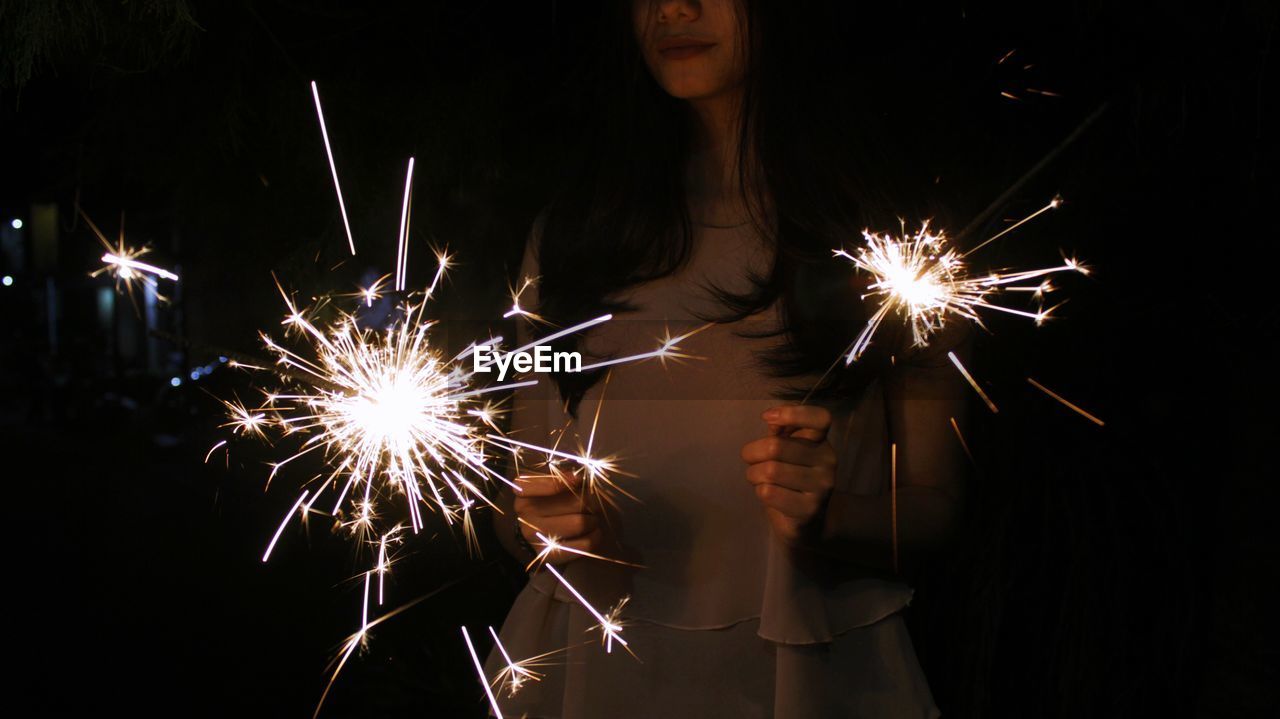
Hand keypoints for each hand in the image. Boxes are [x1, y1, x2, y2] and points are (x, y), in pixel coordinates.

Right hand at [513, 470, 609, 565]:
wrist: (537, 536)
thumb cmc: (548, 504)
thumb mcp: (548, 485)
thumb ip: (561, 477)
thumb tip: (577, 478)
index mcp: (523, 494)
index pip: (538, 484)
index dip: (560, 482)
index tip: (578, 480)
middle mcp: (526, 515)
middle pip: (575, 502)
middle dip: (589, 502)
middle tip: (591, 504)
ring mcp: (536, 537)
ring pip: (581, 523)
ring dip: (593, 520)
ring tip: (590, 519)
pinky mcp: (550, 556)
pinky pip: (585, 544)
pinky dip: (595, 537)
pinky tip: (592, 533)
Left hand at [740, 405, 837, 545]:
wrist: (806, 522)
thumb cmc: (790, 478)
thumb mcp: (786, 449)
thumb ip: (780, 431)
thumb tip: (772, 420)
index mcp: (821, 441)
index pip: (820, 418)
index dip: (792, 413)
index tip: (767, 419)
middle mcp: (827, 461)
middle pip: (776, 447)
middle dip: (752, 454)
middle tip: (752, 462)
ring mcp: (821, 486)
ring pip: (770, 471)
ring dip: (753, 475)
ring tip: (759, 479)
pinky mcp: (810, 509)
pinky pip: (769, 493)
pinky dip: (760, 492)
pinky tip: (769, 495)